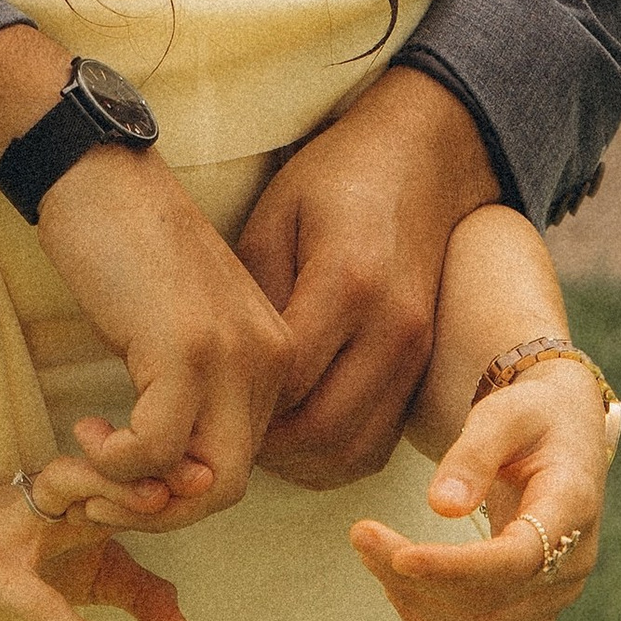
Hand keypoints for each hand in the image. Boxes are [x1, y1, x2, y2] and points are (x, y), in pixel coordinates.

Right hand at [0, 467, 193, 620]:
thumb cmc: (4, 561)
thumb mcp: (77, 578)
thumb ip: (138, 597)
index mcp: (75, 496)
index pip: (127, 473)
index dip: (170, 469)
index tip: (221, 466)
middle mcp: (47, 501)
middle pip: (103, 469)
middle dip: (151, 467)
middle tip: (204, 476)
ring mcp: (14, 532)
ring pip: (64, 499)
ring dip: (110, 497)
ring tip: (160, 506)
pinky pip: (39, 605)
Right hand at [30, 141, 291, 524]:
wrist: (98, 175)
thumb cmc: (127, 252)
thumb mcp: (177, 334)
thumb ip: (192, 399)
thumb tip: (176, 485)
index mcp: (275, 354)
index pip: (243, 463)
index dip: (177, 492)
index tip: (124, 478)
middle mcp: (268, 358)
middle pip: (228, 488)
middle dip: (160, 512)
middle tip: (101, 495)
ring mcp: (230, 354)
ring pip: (199, 483)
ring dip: (131, 495)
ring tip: (85, 463)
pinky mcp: (183, 349)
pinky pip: (154, 452)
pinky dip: (112, 460)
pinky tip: (84, 428)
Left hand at [239, 64, 500, 488]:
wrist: (421, 160)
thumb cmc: (335, 179)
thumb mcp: (274, 216)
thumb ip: (251, 295)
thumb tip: (221, 371)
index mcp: (349, 281)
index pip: (286, 379)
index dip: (236, 403)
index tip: (197, 399)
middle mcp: (393, 327)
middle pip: (321, 428)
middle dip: (261, 445)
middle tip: (215, 428)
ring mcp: (417, 353)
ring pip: (353, 450)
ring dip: (297, 461)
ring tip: (251, 437)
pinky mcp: (424, 368)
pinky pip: (379, 442)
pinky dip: (333, 455)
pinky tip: (295, 434)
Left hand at [350, 357, 616, 620]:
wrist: (564, 439)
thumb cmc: (533, 418)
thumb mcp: (506, 414)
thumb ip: (474, 454)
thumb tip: (440, 506)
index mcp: (573, 508)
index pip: (518, 560)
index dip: (457, 567)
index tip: (399, 555)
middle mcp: (571, 566)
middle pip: (489, 602)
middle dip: (415, 579)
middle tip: (361, 534)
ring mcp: (553, 598)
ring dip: (413, 602)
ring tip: (371, 550)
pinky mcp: (528, 614)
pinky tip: (396, 581)